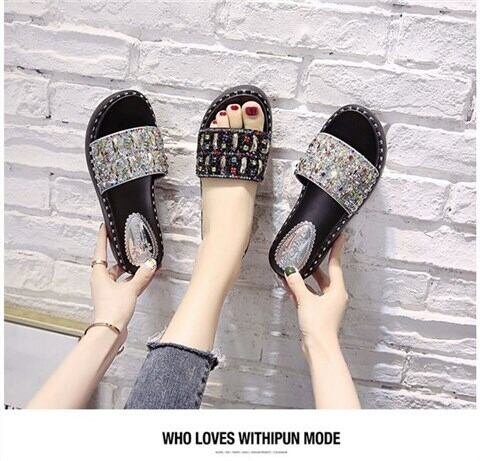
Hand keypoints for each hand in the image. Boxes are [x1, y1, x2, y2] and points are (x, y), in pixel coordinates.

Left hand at [90, 224, 156, 332]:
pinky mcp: (114, 299)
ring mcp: (107, 291)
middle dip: (122, 257)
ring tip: (142, 265)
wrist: (110, 331)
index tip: (103, 228)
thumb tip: (150, 264)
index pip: (100, 251)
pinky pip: (124, 285)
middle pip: (111, 264)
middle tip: (129, 247)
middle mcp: (101, 282)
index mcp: (99, 275)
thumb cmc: (112, 310)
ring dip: (130, 271)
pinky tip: (144, 279)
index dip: (102, 238)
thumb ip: (142, 276)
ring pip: (119, 276)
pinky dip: (133, 281)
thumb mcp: (131, 289)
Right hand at [283, 234, 347, 353]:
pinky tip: (290, 287)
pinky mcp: (319, 313)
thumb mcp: (305, 300)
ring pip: (315, 287)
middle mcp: (334, 296)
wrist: (319, 348)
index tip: (339, 237)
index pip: (336, 265)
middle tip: (309, 253)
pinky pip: (309, 297)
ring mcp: (327, 305)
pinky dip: (301, 292)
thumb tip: (290, 271)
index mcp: (337, 290)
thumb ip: (296, 284)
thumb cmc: (319, 326)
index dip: (336, 250)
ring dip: (304, 280)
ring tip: (292, 270)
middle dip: (314, 266)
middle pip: (324, 276)